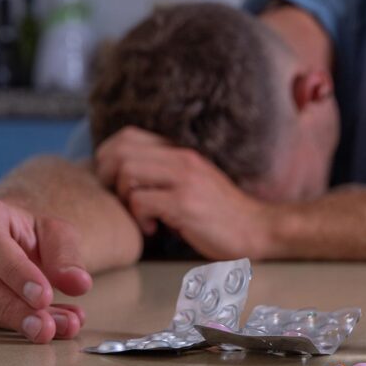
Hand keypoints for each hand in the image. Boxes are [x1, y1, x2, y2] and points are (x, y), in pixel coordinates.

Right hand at [0, 196, 92, 342]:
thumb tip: (78, 283)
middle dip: (13, 307)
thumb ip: (68, 257)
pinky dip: (14, 326)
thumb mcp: (58, 234)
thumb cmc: (32, 233)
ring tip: (54, 328)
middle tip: (46, 326)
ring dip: (17, 321)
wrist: (16, 241)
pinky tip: (45, 327)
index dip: (16, 273)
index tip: (44, 297)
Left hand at [96, 126, 274, 258]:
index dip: (108, 158)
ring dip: (124, 199)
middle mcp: (181, 159)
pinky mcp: (184, 204)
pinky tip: (154, 229)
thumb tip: (123, 177)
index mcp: (180, 153)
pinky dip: (139, 218)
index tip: (114, 184)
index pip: (127, 136)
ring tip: (141, 216)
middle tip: (120, 201)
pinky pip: (140, 201)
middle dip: (107, 179)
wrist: (258, 229)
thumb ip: (165, 174)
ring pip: (127, 173)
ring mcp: (184, 180)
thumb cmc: (221, 213)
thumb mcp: (193, 183)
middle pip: (120, 152)